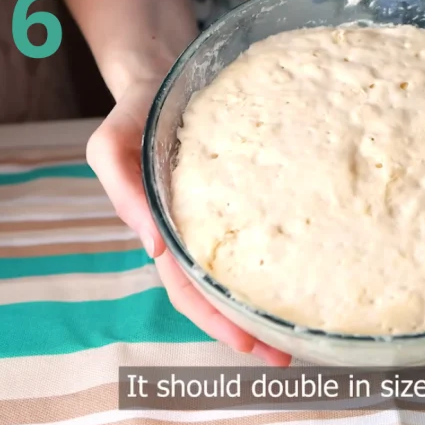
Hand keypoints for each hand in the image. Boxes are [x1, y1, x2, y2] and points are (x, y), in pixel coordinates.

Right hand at [86, 80, 291, 365]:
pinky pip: (263, 217)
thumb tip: (154, 245)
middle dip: (249, 324)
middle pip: (220, 288)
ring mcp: (221, 206)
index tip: (249, 343)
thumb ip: (122, 188)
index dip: (215, 319)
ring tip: (304, 320)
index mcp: (163, 225)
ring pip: (243, 261)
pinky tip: (314, 251)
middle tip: (289, 351)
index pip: (188, 287)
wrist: (160, 72)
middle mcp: (195, 224)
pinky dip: (279, 244)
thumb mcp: (110, 144)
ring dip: (267, 293)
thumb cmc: (135, 110)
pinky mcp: (247, 181)